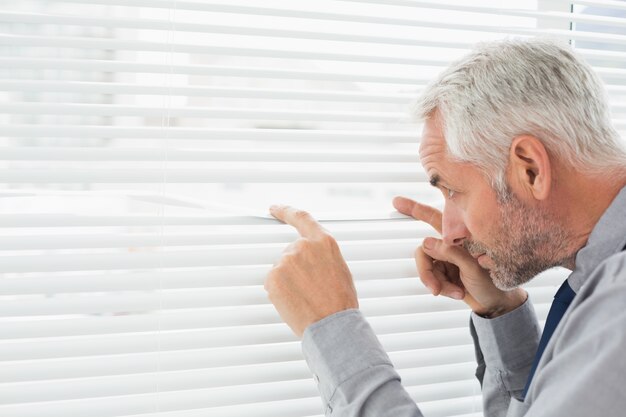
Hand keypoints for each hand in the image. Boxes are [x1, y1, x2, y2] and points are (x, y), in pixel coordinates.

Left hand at [264, 205, 357, 337]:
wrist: (332, 324)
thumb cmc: (340, 302)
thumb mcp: (339, 268)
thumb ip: (321, 256)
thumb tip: (308, 259)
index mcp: (323, 241)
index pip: (301, 218)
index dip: (285, 211)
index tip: (274, 209)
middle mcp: (302, 246)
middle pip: (290, 252)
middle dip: (296, 268)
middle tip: (308, 288)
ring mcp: (285, 261)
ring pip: (281, 269)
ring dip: (288, 281)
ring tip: (305, 297)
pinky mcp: (273, 278)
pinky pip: (273, 283)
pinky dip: (280, 292)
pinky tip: (294, 301)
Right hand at [393, 196, 525, 317]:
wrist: (495, 304)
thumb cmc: (491, 283)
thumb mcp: (473, 267)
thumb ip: (450, 253)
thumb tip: (425, 242)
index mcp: (461, 236)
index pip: (435, 218)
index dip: (416, 209)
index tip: (397, 202)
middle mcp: (451, 245)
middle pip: (425, 249)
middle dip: (425, 270)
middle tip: (432, 286)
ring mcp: (446, 260)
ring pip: (427, 267)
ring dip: (437, 282)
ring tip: (452, 292)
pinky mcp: (444, 273)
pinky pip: (432, 278)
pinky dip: (442, 288)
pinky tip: (456, 293)